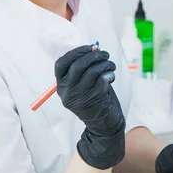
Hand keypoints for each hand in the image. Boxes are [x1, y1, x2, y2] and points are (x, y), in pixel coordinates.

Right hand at [55, 45, 124, 169]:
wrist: (103, 125)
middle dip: (93, 55)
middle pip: (77, 65)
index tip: (90, 47)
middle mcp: (67, 92)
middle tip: (105, 54)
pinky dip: (109, 74)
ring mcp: (80, 97)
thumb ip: (85, 67)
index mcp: (61, 86)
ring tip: (111, 66)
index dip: (75, 52)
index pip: (61, 64)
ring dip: (105, 64)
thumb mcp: (84, 84)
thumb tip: (95, 47)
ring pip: (92, 71)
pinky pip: (102, 80)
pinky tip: (111, 77)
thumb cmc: (95, 99)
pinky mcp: (93, 100)